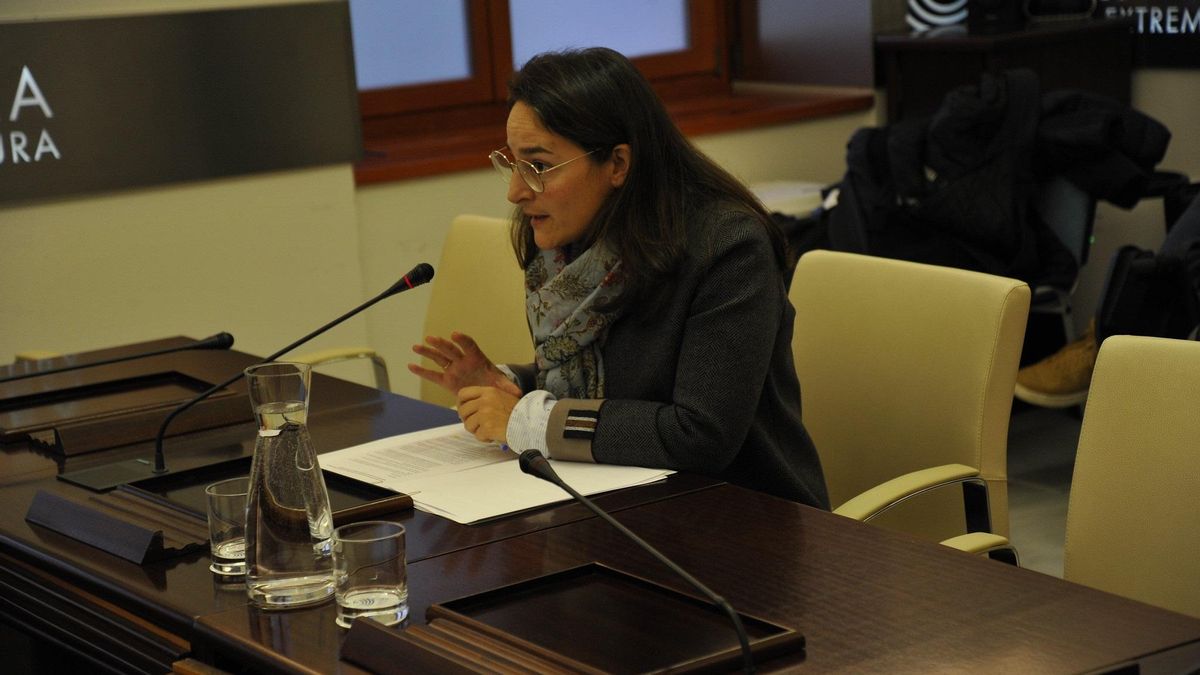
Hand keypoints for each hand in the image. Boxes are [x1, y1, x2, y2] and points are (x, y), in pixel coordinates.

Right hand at [407, 332, 522, 397]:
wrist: (487, 391)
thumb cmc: (493, 384)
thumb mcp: (501, 385)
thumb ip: (508, 388)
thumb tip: (518, 393)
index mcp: (477, 359)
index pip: (469, 346)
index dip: (463, 340)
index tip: (455, 334)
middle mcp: (463, 361)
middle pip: (451, 350)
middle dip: (442, 344)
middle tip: (432, 338)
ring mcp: (453, 369)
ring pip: (439, 358)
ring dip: (428, 352)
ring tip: (417, 346)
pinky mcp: (447, 380)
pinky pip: (433, 375)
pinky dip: (423, 371)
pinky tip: (411, 365)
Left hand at [457, 385, 519, 443]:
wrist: (530, 423)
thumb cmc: (518, 412)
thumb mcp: (503, 396)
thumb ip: (486, 399)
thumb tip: (470, 407)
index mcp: (488, 391)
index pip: (463, 393)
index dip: (461, 403)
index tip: (465, 411)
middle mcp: (484, 401)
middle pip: (463, 411)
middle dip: (468, 419)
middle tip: (478, 424)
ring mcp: (484, 414)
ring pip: (468, 425)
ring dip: (477, 430)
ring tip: (490, 430)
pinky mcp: (487, 427)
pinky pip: (478, 436)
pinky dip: (485, 438)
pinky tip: (495, 435)